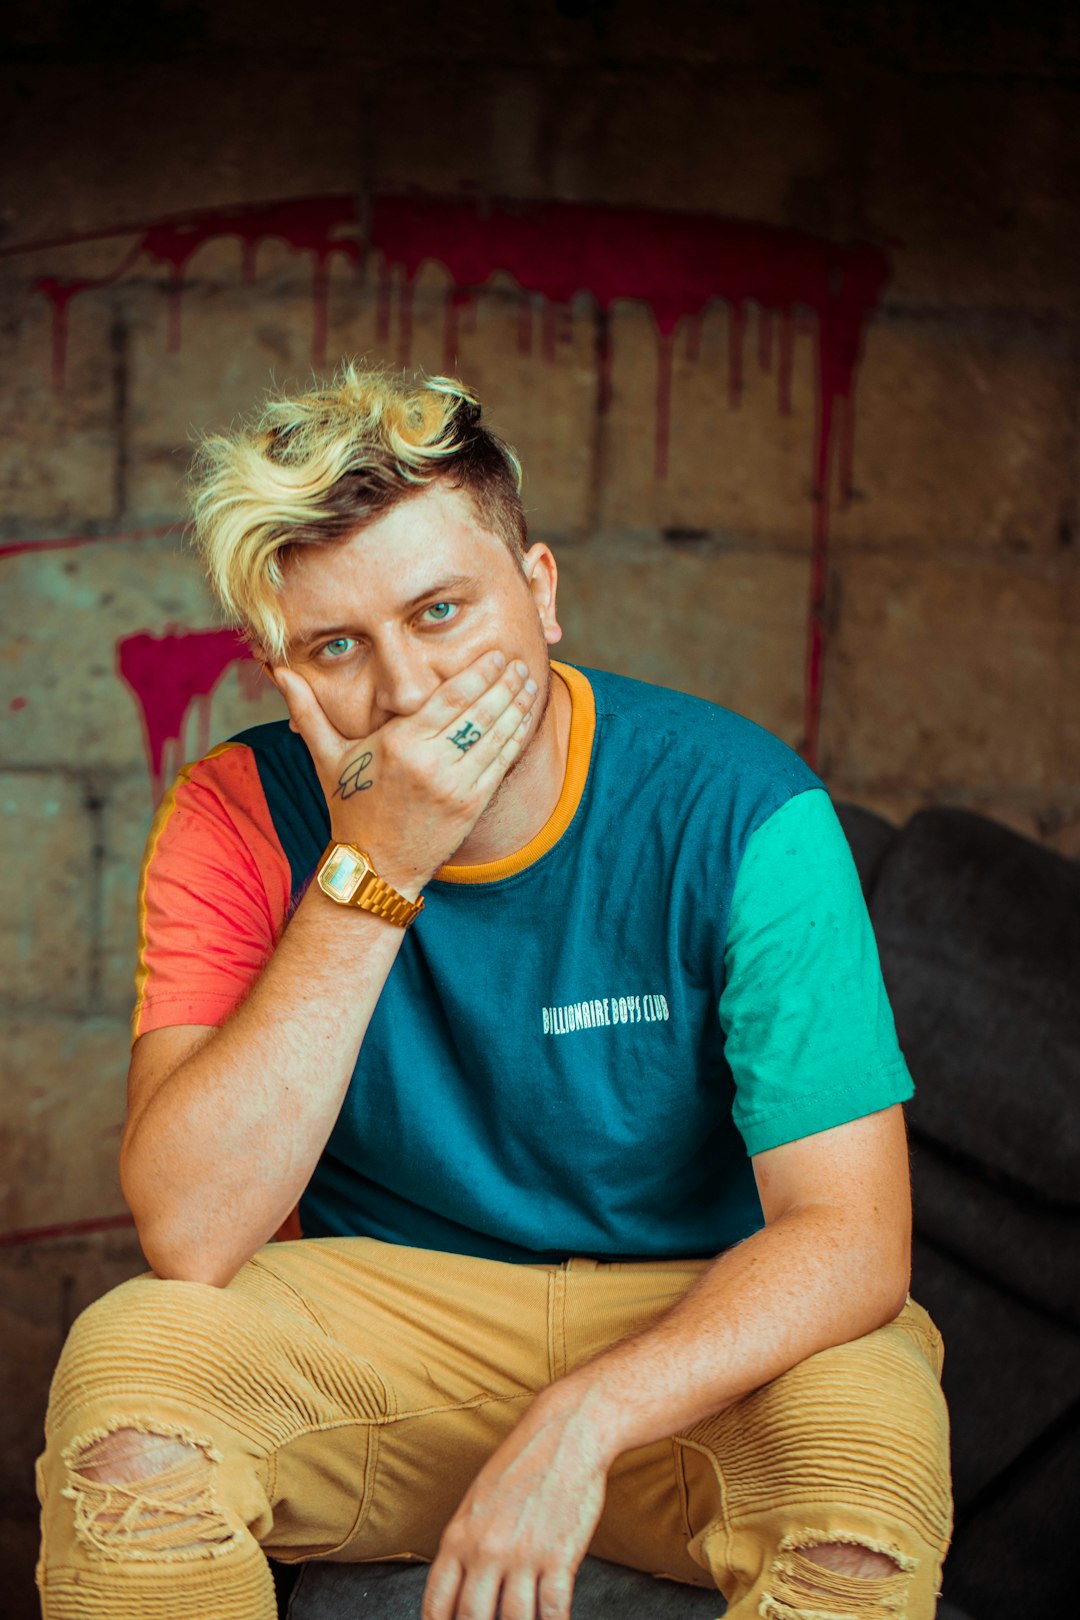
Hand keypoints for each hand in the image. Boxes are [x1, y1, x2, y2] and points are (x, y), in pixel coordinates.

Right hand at [272, 650, 537, 893]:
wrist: (374, 866)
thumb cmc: (350, 808)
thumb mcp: (327, 758)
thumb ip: (309, 712)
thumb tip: (279, 673)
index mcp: (399, 744)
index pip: (449, 698)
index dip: (478, 673)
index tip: (494, 655)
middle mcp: (431, 762)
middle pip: (478, 711)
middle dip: (503, 684)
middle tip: (518, 662)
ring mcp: (455, 785)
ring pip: (496, 735)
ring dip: (517, 706)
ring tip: (529, 682)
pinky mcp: (472, 805)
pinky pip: (501, 763)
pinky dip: (516, 737)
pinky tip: (524, 718)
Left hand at [422, 1395, 608, 1619]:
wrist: (566, 1432)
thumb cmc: (522, 1463)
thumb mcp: (478, 1500)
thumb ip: (466, 1543)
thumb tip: (458, 1587)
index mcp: (459, 1536)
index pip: (437, 1603)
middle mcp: (486, 1550)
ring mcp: (523, 1555)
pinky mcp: (560, 1557)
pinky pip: (552, 1612)